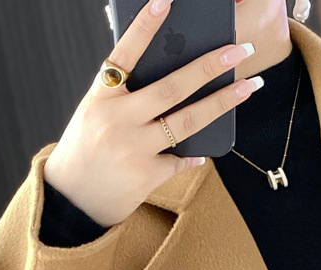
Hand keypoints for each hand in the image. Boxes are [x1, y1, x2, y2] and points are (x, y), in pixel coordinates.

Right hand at [43, 0, 260, 226]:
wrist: (72, 199)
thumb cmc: (87, 150)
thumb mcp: (95, 115)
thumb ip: (125, 98)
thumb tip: (174, 84)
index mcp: (101, 97)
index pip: (124, 54)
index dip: (144, 27)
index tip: (165, 1)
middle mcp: (117, 119)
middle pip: (171, 87)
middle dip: (209, 66)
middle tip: (239, 50)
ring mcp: (133, 148)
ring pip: (187, 121)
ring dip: (223, 102)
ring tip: (249, 87)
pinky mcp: (146, 175)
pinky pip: (181, 159)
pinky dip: (194, 155)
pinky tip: (204, 153)